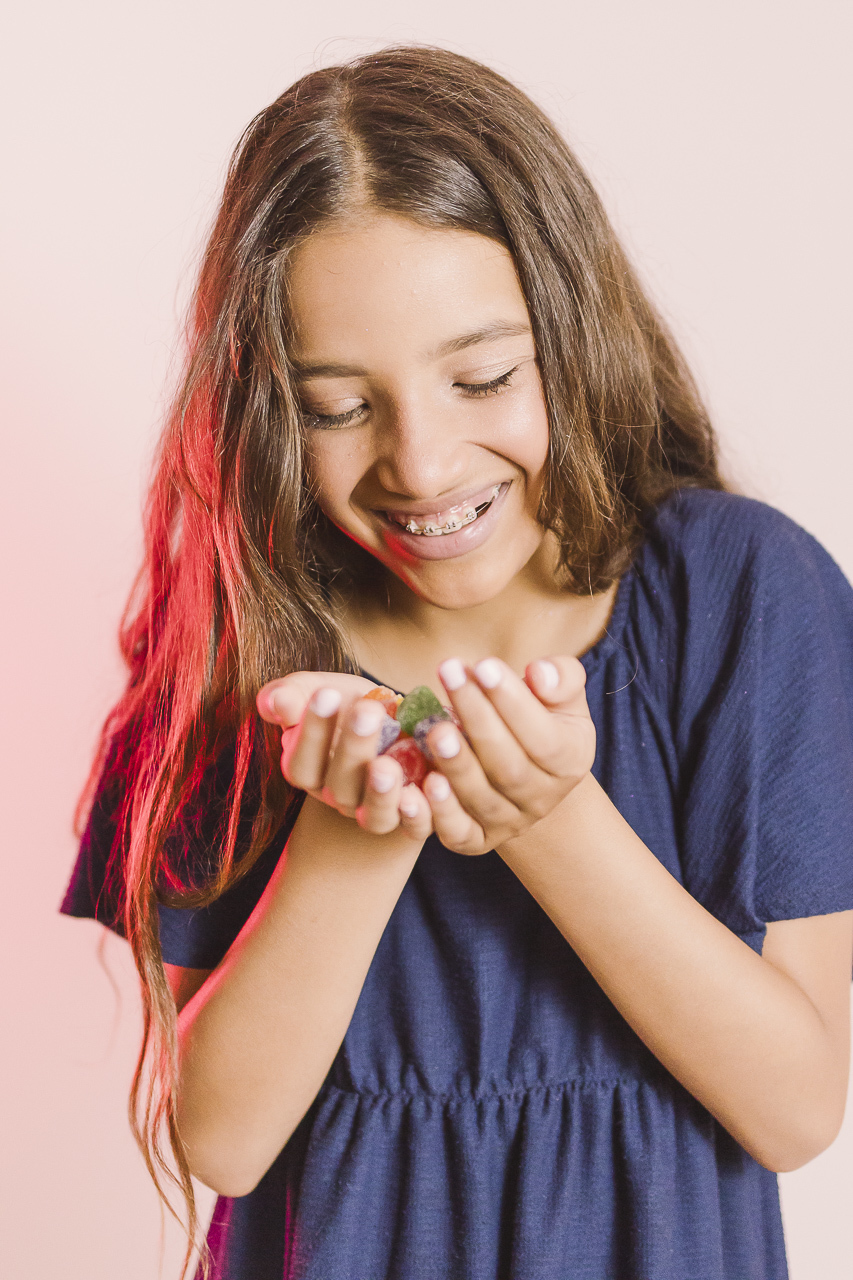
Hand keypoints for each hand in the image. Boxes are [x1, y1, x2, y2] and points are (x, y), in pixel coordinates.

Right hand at [256, 671, 433, 840]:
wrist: (399, 719)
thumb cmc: (348, 704)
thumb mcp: (317, 690)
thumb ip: (290, 696)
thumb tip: (275, 702)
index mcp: (309, 770)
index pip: (301, 762)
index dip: (312, 731)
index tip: (327, 693)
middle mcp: (339, 797)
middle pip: (339, 786)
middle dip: (353, 748)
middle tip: (367, 711)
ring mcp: (375, 811)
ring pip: (374, 815)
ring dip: (381, 791)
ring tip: (387, 763)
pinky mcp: (415, 817)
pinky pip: (415, 826)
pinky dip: (420, 813)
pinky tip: (430, 784)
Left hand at [418, 656, 594, 855]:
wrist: (526, 770)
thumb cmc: (540, 718)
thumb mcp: (562, 694)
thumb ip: (560, 678)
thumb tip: (538, 674)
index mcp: (571, 760)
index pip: (543, 736)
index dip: (513, 703)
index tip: (484, 666)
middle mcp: (543, 798)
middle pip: (508, 766)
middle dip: (477, 719)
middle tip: (450, 676)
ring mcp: (510, 823)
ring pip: (482, 798)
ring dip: (456, 764)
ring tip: (434, 728)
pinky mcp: (477, 841)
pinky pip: (458, 834)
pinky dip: (438, 814)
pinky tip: (417, 786)